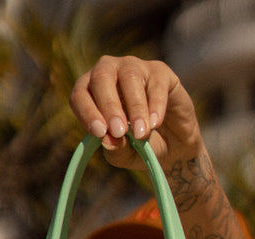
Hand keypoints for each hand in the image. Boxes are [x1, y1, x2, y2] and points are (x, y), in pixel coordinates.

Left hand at [70, 56, 202, 171]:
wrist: (174, 145)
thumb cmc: (141, 146)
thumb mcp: (127, 154)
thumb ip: (116, 149)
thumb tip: (107, 141)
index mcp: (92, 92)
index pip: (80, 94)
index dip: (86, 111)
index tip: (99, 132)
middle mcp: (110, 73)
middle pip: (102, 77)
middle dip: (109, 105)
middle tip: (118, 131)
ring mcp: (135, 68)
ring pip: (130, 76)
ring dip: (134, 107)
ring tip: (141, 134)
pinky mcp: (160, 73)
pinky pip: (156, 83)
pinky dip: (155, 105)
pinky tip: (155, 123)